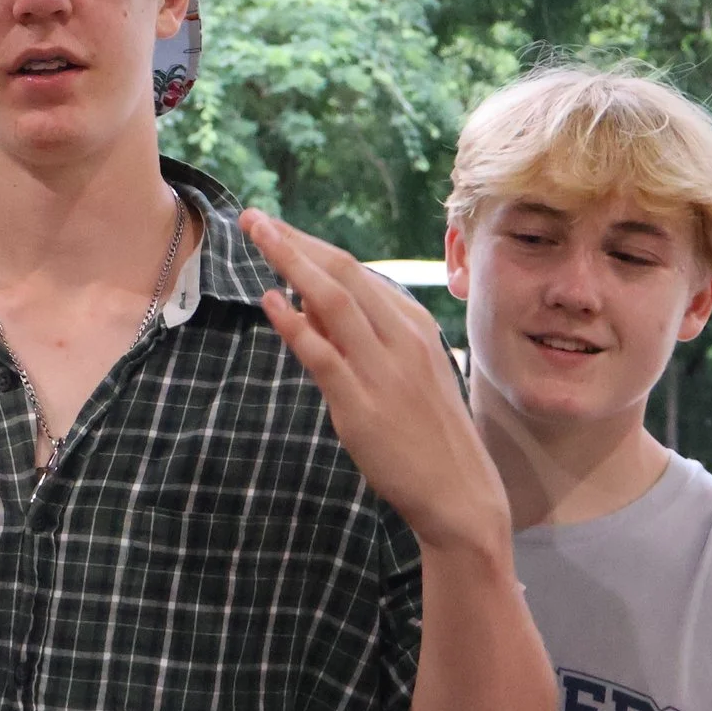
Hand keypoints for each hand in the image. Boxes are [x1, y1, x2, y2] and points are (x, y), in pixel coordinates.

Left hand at [238, 209, 503, 553]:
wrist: (459, 492)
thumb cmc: (426, 432)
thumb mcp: (402, 371)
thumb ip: (358, 336)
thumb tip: (306, 299)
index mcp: (413, 325)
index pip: (356, 271)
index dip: (311, 246)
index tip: (276, 228)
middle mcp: (401, 338)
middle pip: (343, 273)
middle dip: (294, 241)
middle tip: (252, 217)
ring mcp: (383, 370)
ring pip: (333, 301)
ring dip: (290, 262)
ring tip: (255, 235)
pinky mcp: (362, 405)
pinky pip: (323, 355)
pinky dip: (294, 325)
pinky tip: (269, 302)